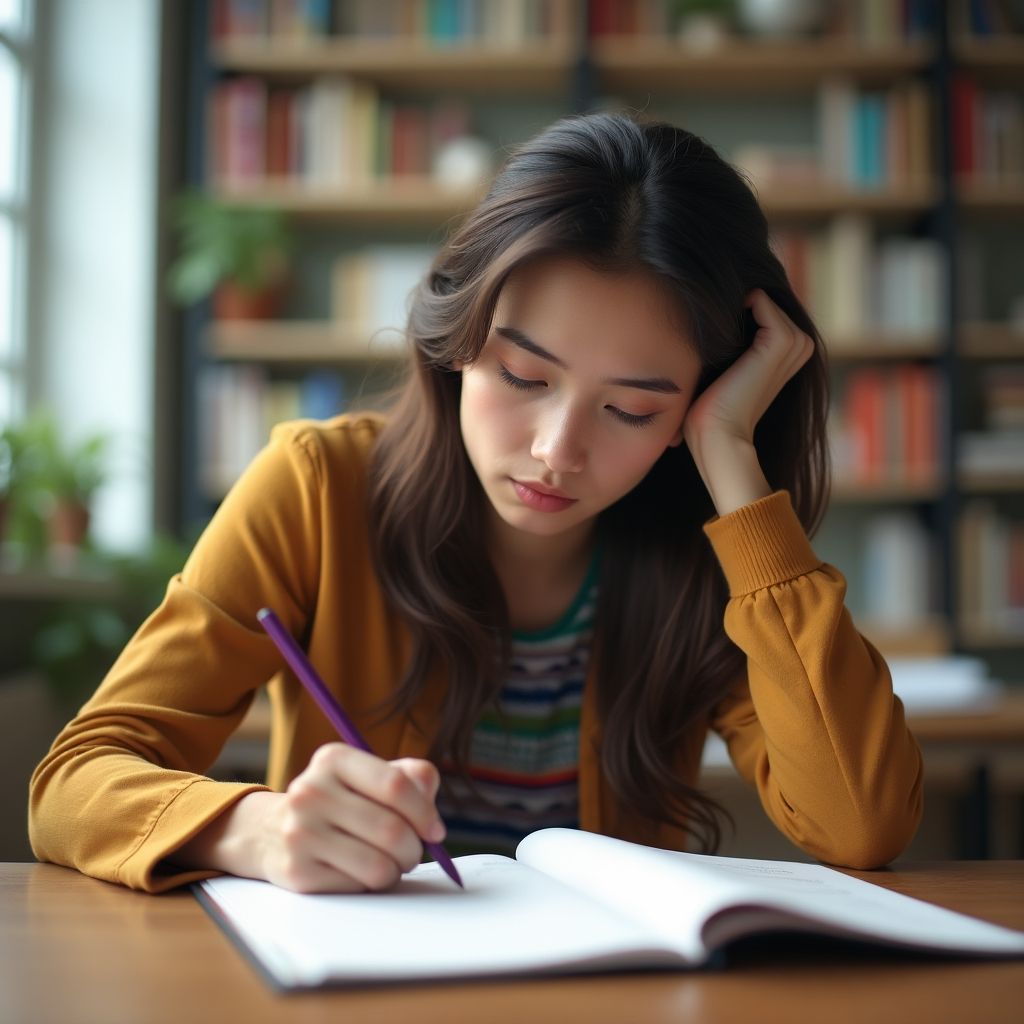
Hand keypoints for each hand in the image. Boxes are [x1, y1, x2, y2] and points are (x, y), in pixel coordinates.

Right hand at [174, 746, 445, 893]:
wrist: (272, 831)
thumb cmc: (341, 801)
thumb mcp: (370, 776)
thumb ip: (412, 779)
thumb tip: (432, 817)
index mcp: (333, 759)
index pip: (396, 785)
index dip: (425, 813)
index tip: (435, 830)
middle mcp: (311, 791)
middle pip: (392, 830)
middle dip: (414, 848)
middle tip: (412, 852)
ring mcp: (300, 832)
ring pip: (379, 865)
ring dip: (396, 869)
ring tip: (389, 861)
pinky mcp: (297, 872)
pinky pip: (358, 887)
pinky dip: (370, 884)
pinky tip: (360, 871)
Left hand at [682, 289, 814, 515]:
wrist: (718, 436)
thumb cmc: (712, 409)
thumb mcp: (723, 368)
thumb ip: (730, 341)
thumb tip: (711, 309)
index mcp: (789, 353)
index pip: (765, 306)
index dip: (736, 308)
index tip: (711, 323)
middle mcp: (799, 346)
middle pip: (763, 299)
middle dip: (733, 305)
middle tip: (708, 330)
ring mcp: (795, 343)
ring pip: (761, 298)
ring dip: (731, 307)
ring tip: (712, 334)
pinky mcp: (782, 341)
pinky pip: (762, 300)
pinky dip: (736, 306)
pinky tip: (719, 330)